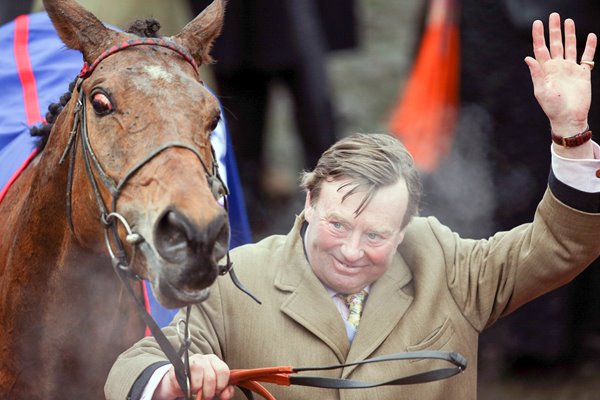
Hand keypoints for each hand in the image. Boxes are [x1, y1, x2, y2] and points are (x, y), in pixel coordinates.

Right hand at [153, 354, 233, 399]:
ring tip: (196, 391)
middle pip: (211, 376)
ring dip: (197, 387)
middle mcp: (204, 358)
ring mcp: (190, 360)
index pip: (223, 371)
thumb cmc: (200, 384)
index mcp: (214, 361)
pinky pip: (185, 376)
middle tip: (205, 395)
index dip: (221, 385)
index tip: (217, 391)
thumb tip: (225, 394)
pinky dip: (187, 386)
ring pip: (198, 372)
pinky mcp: (179, 365)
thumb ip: (224, 390)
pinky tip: (188, 388)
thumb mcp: (214, 387)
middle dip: (208, 391)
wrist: (179, 384)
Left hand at [525, 13, 596, 139]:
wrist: (569, 117)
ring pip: (570, 47)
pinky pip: (586, 57)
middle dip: (554, 30)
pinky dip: (589, 46)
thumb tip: (528, 58)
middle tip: (554, 15)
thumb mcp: (541, 90)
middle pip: (555, 44)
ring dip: (569, 34)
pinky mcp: (582, 73)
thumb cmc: (552, 107)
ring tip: (568, 21)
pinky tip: (591, 36)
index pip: (540, 49)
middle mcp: (557, 67)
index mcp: (545, 70)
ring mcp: (569, 69)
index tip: (537, 23)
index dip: (538, 36)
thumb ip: (536, 73)